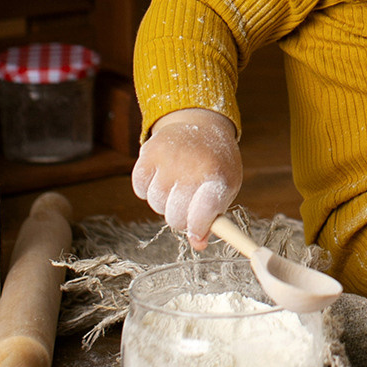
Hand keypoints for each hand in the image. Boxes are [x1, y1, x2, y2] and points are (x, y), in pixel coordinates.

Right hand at [131, 107, 241, 247]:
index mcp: (216, 177)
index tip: (197, 232)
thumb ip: (214, 218)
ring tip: (176, 185)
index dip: (198, 229)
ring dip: (164, 202)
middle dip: (180, 218)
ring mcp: (168, 159)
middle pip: (175, 217)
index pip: (202, 214)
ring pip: (156, 204)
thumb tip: (198, 244)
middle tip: (188, 204)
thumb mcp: (225, 187)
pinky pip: (140, 189)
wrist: (201, 122)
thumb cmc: (215, 164)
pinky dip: (148, 189)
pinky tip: (162, 177)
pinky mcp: (148, 152)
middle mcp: (191, 167)